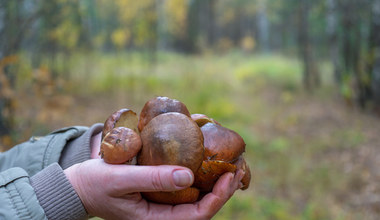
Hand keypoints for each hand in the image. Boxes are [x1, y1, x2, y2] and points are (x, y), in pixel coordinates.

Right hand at [64, 159, 243, 219]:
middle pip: (201, 208)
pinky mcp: (157, 193)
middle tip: (238, 167)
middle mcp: (161, 216)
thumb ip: (152, 178)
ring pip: (195, 198)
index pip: (196, 216)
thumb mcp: (120, 179)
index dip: (218, 198)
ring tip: (229, 164)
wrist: (77, 186)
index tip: (230, 175)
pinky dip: (197, 175)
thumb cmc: (94, 183)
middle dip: (223, 190)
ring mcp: (160, 205)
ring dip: (213, 183)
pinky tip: (204, 161)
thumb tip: (188, 176)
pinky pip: (183, 188)